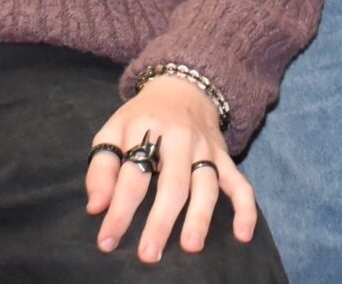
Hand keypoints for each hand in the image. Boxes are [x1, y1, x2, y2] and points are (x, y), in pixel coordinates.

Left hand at [85, 76, 254, 262]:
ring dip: (200, 216)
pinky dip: (245, 208)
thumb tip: (96, 207)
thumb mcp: (113, 131)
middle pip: (172, 183)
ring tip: (192, 246)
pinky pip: (240, 183)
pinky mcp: (224, 157)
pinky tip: (244, 234)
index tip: (107, 242)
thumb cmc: (142, 118)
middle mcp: (179, 139)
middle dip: (161, 221)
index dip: (119, 210)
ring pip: (206, 185)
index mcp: (146, 130)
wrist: (184, 87)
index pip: (132, 175)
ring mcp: (205, 149)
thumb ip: (101, 169)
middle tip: (149, 254)